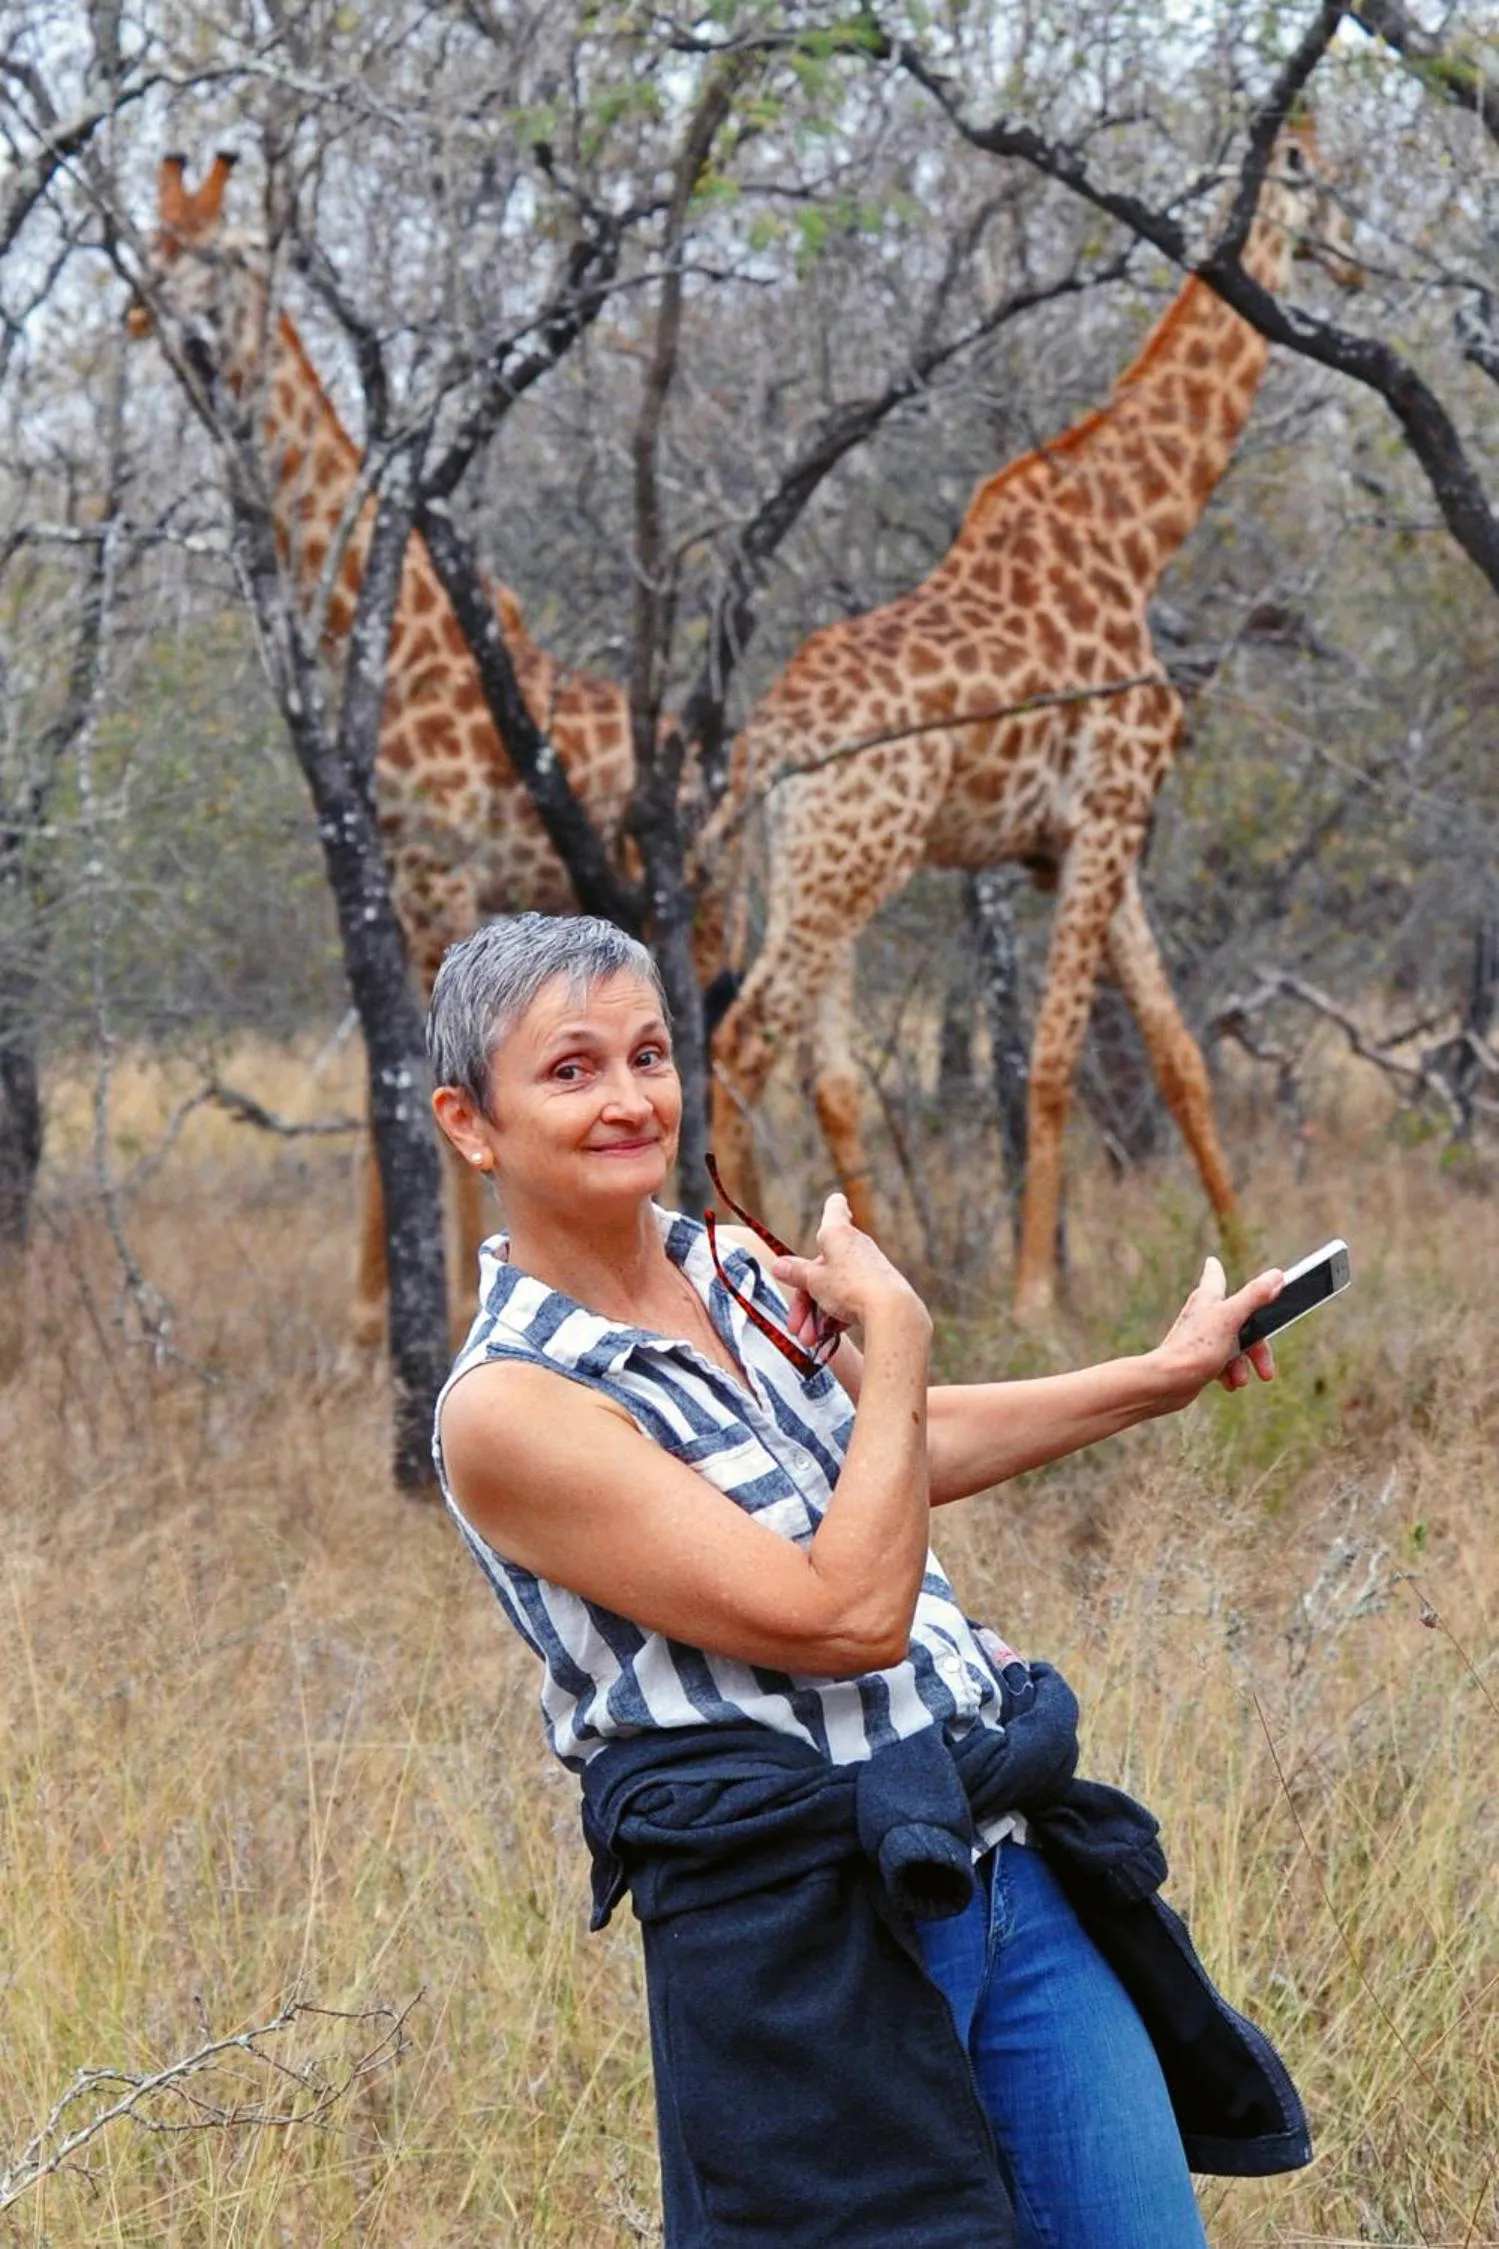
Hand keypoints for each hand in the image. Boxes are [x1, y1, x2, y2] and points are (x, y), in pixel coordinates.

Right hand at [768, 1193, 929, 1336]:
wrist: (892, 1311)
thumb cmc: (850, 1287)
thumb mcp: (814, 1281)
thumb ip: (795, 1272)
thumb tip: (778, 1264)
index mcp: (837, 1233)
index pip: (835, 1209)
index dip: (833, 1207)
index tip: (836, 1202)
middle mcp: (855, 1246)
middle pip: (822, 1267)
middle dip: (805, 1300)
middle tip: (796, 1328)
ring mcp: (868, 1268)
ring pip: (834, 1289)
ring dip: (817, 1317)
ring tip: (810, 1341)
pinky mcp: (878, 1289)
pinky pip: (849, 1301)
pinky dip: (836, 1319)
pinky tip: (826, 1341)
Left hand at [1150, 1255, 1282, 1408]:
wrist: (1167, 1383)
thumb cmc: (1196, 1348)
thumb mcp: (1231, 1319)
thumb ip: (1254, 1297)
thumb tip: (1277, 1275)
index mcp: (1209, 1298)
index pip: (1214, 1275)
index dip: (1216, 1269)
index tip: (1212, 1261)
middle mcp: (1203, 1315)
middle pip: (1240, 1320)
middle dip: (1257, 1346)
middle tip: (1266, 1369)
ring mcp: (1200, 1338)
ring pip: (1234, 1345)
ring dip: (1243, 1364)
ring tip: (1240, 1380)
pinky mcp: (1197, 1359)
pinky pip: (1222, 1363)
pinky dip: (1229, 1373)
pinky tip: (1229, 1385)